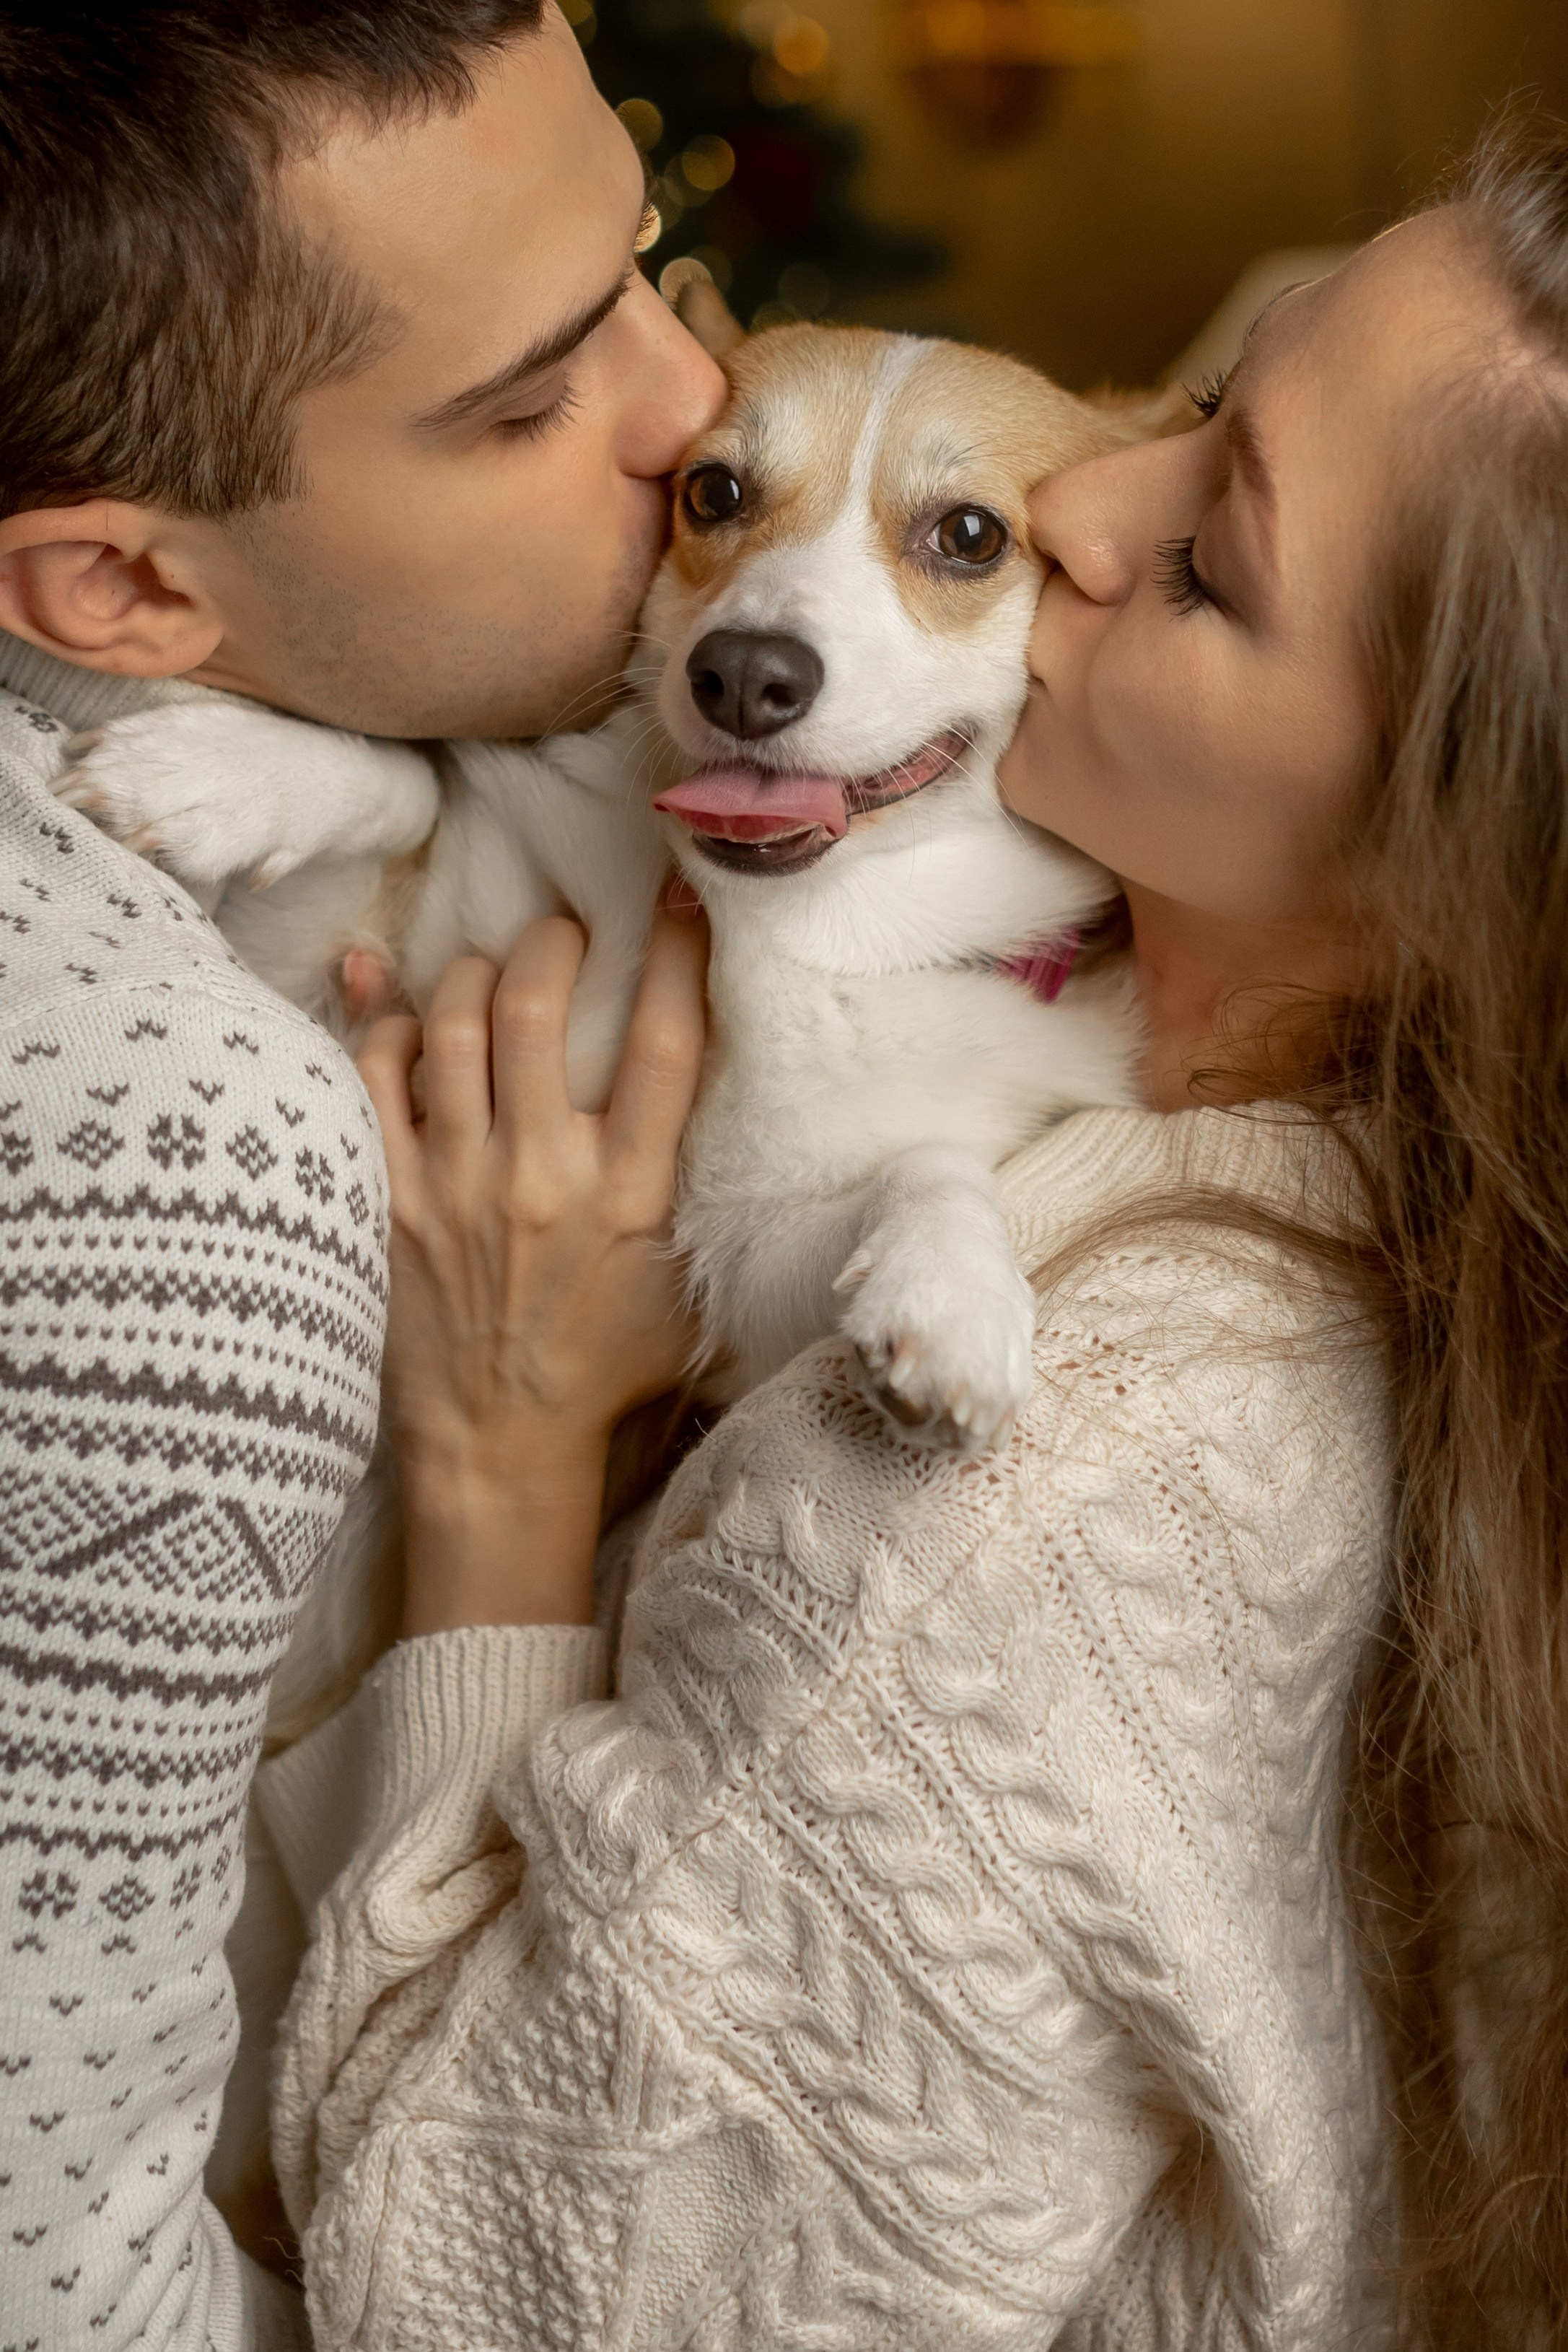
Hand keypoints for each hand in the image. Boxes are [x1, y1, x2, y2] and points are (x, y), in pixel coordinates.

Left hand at [357, 904, 707, 1633]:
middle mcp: (540, 1178)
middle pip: (537, 1004)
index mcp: (628, 1198)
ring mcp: (453, 1184)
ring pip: (451, 1022)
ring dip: (473, 972)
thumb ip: (699, 1191)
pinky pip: (371, 1075)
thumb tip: (730, 1096)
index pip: (663, 1046)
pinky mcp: (386, 1200)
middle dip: (554, 940)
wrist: (498, 1450)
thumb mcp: (686, 1286)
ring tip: (492, 972)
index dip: (675, 957)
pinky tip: (405, 1012)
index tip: (679, 900)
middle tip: (564, 932)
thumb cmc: (603, 1371)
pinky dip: (386, 1023)